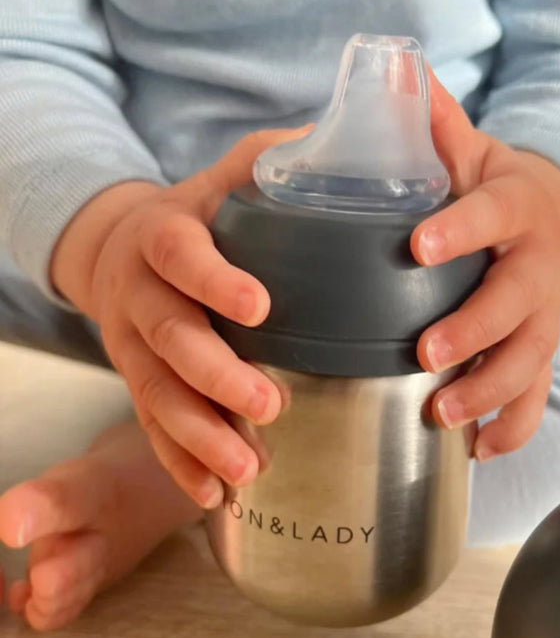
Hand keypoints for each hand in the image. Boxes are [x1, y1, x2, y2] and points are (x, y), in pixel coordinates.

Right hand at [51, 128, 311, 506]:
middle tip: (270, 407)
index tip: (259, 305)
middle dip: (216, 378)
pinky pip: (151, 429)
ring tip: (249, 470)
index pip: (181, 255)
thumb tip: (354, 141)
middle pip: (169, 340)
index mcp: (164, 235)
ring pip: (157, 396)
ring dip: (200, 437)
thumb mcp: (229, 172)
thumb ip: (275, 160)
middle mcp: (140, 294)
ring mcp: (132, 345)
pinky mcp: (136, 381)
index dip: (213, 279)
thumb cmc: (198, 212)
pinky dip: (181, 464)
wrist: (127, 246)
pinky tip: (215, 496)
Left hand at [411, 72, 559, 461]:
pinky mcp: (539, 350)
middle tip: (428, 356)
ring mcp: (543, 316)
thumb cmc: (494, 189)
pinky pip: (536, 396)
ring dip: (491, 394)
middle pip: (518, 305)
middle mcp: (537, 267)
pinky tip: (479, 450)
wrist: (545, 218)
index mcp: (516, 208)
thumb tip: (399, 74)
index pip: (490, 214)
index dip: (460, 231)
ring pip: (531, 360)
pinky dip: (511, 427)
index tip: (418, 248)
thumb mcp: (470, 152)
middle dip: (475, 333)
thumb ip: (438, 126)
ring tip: (444, 419)